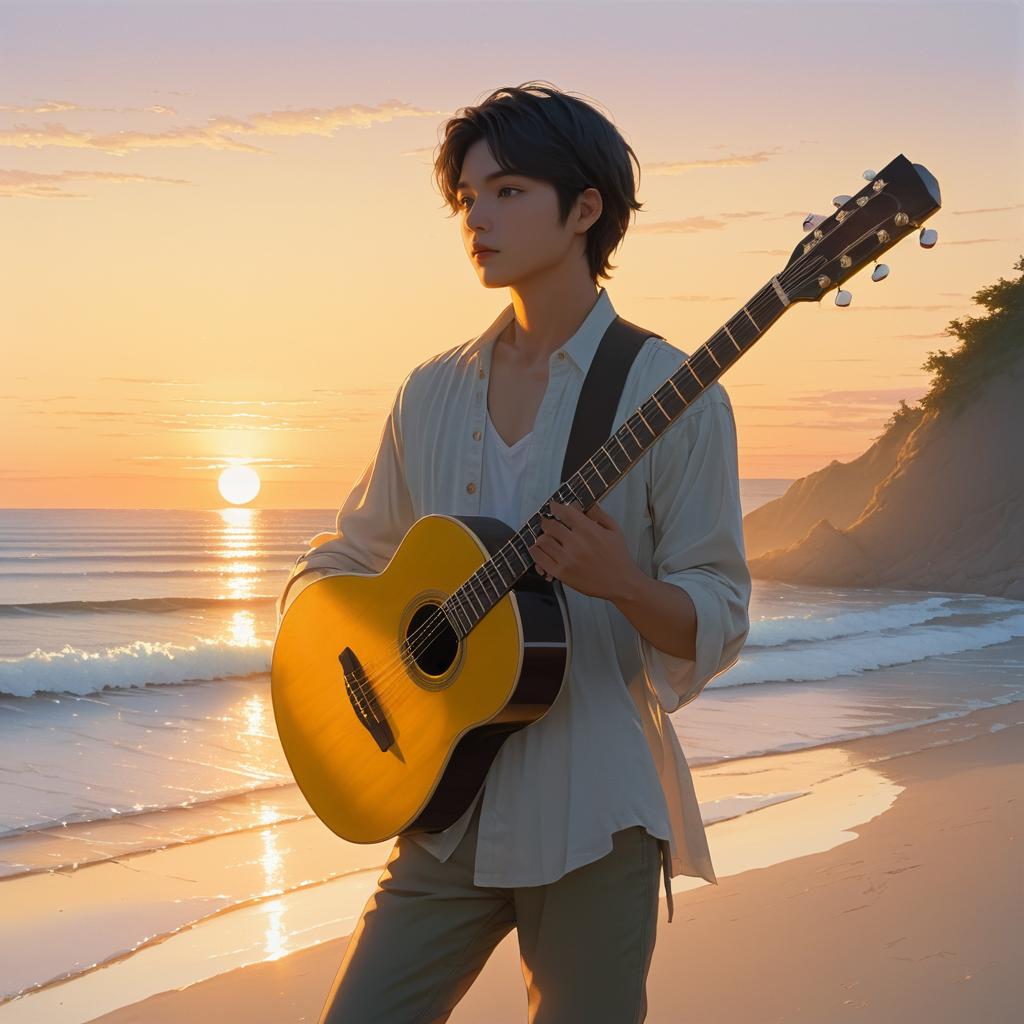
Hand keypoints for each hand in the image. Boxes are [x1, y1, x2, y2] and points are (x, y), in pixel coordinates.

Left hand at [527, 499, 641, 600]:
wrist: (621, 583)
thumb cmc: (618, 556)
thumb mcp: (613, 530)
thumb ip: (598, 514)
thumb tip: (582, 503)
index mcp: (588, 530)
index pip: (564, 512)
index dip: (556, 507)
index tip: (553, 507)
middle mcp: (575, 543)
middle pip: (550, 525)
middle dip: (548, 522)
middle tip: (549, 523)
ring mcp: (566, 559)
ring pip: (542, 541)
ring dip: (542, 536)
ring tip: (546, 537)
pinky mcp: (560, 573)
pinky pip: (540, 558)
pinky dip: (536, 551)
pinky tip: (539, 549)